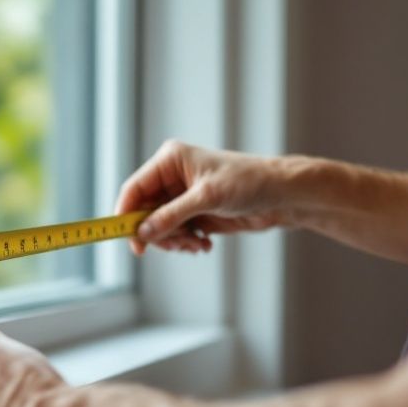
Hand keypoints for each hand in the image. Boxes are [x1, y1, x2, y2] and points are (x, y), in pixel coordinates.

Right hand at [115, 140, 283, 254]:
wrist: (282, 195)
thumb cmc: (249, 182)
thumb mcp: (207, 198)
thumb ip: (172, 215)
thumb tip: (143, 232)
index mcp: (170, 161)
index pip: (134, 189)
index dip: (126, 214)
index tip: (128, 238)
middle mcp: (172, 178)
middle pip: (143, 212)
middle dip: (156, 232)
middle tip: (175, 245)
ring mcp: (181, 197)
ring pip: (158, 227)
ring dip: (173, 241)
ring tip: (195, 244)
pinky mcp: (193, 214)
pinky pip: (174, 234)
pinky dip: (185, 243)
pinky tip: (203, 244)